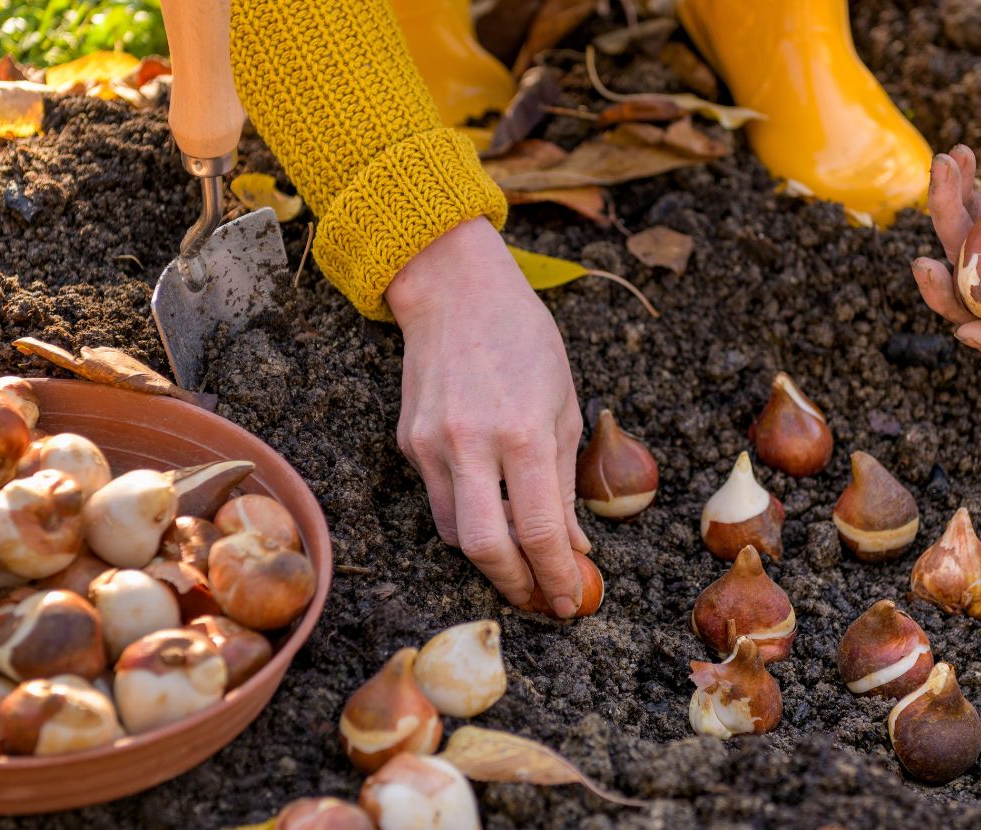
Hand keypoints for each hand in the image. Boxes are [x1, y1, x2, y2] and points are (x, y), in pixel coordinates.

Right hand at [386, 218, 591, 615]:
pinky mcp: (407, 442)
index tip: (570, 600)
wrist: (454, 291)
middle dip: (515, 584)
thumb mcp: (564, 405)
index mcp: (524, 432)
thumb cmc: (524, 340)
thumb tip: (573, 546)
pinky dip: (467, 516)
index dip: (557, 575)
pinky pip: (439, 500)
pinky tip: (490, 507)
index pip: (540, 529)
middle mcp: (472, 443)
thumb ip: (565, 482)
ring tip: (520, 560)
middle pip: (485, 547)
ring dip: (490, 556)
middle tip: (539, 598)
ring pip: (454, 533)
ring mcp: (432, 445)